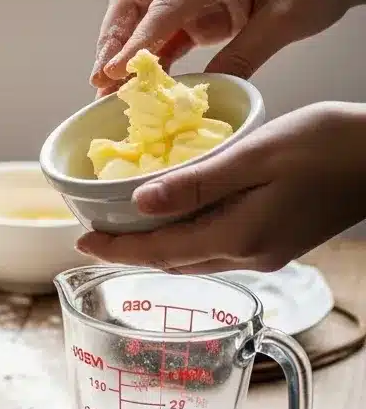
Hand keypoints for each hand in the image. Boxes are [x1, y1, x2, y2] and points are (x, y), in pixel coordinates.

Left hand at [76, 102, 365, 273]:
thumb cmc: (329, 146)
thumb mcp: (256, 155)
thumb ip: (196, 183)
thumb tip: (138, 203)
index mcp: (237, 238)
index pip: (158, 253)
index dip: (115, 250)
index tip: (80, 243)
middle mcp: (247, 257)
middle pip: (170, 262)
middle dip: (129, 252)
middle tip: (94, 235)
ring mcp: (264, 254)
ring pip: (192, 259)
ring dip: (155, 248)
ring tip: (124, 231)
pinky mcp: (276, 244)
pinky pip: (214, 250)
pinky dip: (184, 240)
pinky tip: (175, 222)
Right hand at [90, 0, 365, 95]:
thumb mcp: (283, 23)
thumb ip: (240, 57)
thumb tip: (198, 95)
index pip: (162, 5)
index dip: (135, 42)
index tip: (113, 72)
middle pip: (133, 2)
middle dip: (111, 41)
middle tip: (100, 80)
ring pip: (140, 17)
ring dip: (122, 51)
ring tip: (107, 88)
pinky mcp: (199, 9)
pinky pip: (162, 33)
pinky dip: (146, 59)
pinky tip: (138, 84)